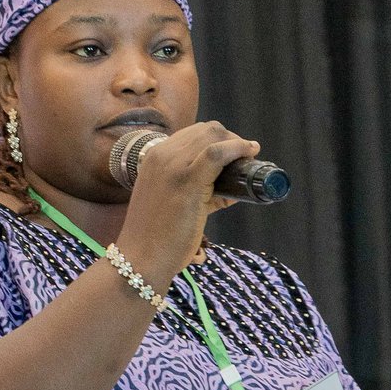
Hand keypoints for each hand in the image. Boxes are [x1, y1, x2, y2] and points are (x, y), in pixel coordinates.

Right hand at [115, 120, 260, 284]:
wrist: (140, 259)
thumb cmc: (156, 239)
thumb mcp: (172, 204)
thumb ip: (198, 193)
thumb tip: (229, 191)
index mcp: (154, 157)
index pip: (192, 134)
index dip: (217, 138)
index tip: (232, 151)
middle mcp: (162, 155)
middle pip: (206, 130)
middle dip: (230, 138)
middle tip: (244, 156)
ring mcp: (173, 166)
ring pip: (213, 136)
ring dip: (237, 142)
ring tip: (250, 155)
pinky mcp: (187, 181)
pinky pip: (218, 153)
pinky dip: (238, 149)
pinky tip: (250, 153)